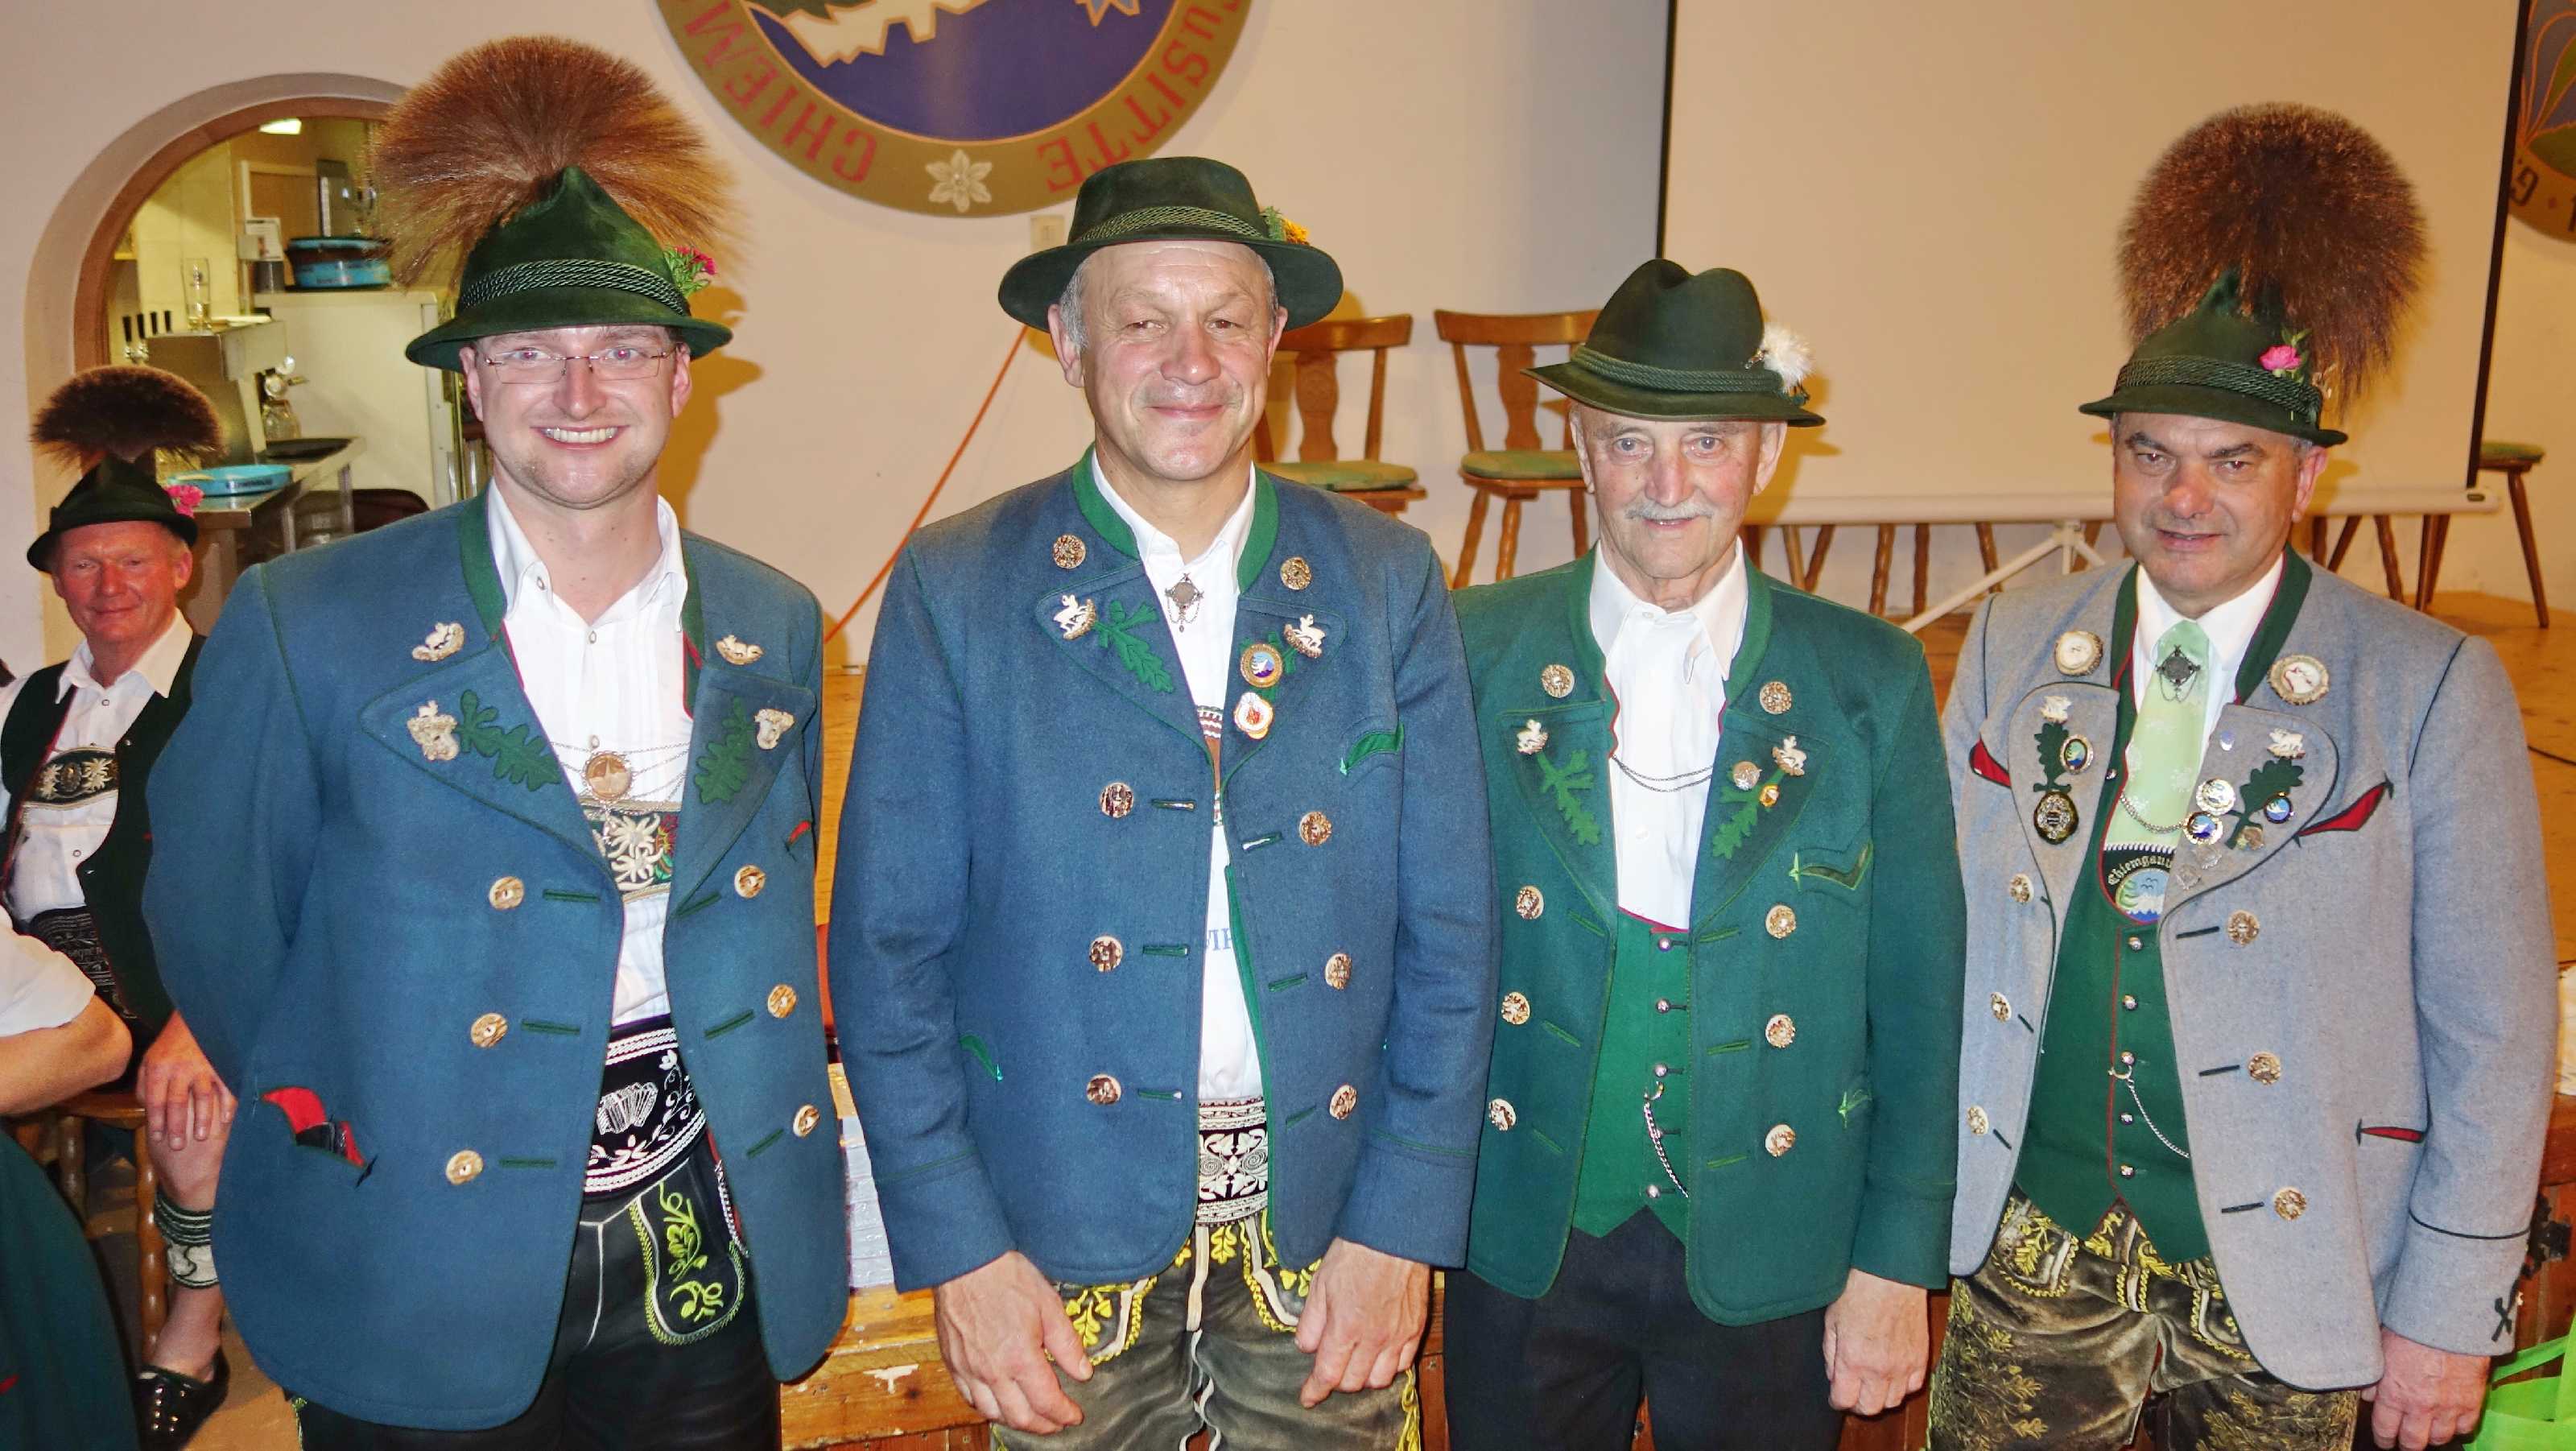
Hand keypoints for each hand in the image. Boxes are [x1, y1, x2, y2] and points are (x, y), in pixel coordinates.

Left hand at [137, 1014, 233, 1151]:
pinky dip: (227, 1103)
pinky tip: (226, 1119)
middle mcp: (179, 1069)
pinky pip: (225, 1086)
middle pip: (177, 1103)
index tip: (157, 1139)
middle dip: (176, 1126)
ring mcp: (201, 1066)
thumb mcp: (148, 1060)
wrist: (193, 1018)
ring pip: (201, 1097)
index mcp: (158, 1068)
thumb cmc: (169, 1044)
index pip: (155, 1101)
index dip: (156, 1121)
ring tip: (201, 1137)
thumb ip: (144, 1084)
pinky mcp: (219, 1064)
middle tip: (177, 1146)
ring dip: (201, 1118)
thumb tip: (145, 1108)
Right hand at [932, 1251, 1088, 1434]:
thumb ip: (1067, 1344)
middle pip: (1020, 1417)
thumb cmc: (1007, 1278)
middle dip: (1043, 1425)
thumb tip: (1083, 1373)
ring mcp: (969, 1370)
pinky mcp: (953, 1363)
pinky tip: (998, 1402)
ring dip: (1016, 1421)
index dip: (1064, 1414)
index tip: (1075, 1415)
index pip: (1047, 1402)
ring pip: (993, 1413)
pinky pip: (969, 1398)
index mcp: (1021, 1358)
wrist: (965, 1262)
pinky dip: (987, 1407)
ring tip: (1031, 1416)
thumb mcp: (1049, 1305)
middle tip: (1057, 1422)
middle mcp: (993, 1371)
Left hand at [1294, 1238, 1428, 1407]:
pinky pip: (1403, 1364)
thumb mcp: (1320, 1283)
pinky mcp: (1416, 1328)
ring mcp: (1398, 1336)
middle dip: (1337, 1380)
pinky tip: (1380, 1356)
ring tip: (1355, 1364)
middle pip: (1353, 1382)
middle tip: (1330, 1369)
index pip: (1328, 1375)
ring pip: (1380, 1379)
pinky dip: (1389, 1367)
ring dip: (1364, 1378)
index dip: (1315, 1391)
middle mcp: (1373, 1339)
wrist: (1394, 1235)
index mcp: (1345, 1328)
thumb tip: (1305, 1347)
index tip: (1308, 1398)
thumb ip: (1311, 1321)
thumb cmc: (1355, 1254)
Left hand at [1822, 1267, 1928, 1415]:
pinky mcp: (1920, 1358)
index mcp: (1852, 1360)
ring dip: (1881, 1396)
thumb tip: (1834, 1377)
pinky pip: (1914, 1386)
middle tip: (1854, 1391)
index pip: (1844, 1401)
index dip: (1837, 1401)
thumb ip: (1830, 1354)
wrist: (1892, 1276)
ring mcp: (1903, 1366)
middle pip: (1870, 1409)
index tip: (1836, 1396)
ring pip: (1893, 1402)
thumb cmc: (1858, 1293)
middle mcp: (1879, 1369)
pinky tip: (1894, 1374)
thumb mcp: (1831, 1321)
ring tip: (1873, 1382)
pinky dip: (1903, 1386)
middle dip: (1858, 1404)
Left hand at [2362, 1328, 2488, 1449]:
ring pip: (2439, 1438)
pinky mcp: (2472, 1402)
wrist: (2449, 1320)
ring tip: (2428, 1430)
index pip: (2384, 1429)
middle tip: (2405, 1442)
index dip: (2383, 1439)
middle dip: (2407, 1444)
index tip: (2384, 1441)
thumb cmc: (2411, 1327)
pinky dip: (2458, 1427)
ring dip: (2432, 1436)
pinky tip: (2452, 1422)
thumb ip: (2374, 1377)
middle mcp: (2420, 1406)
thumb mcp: (2380, 1349)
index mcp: (2393, 1393)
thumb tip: (2368, 1396)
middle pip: (2413, 1442)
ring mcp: (2448, 1407)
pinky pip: (2465, 1428)